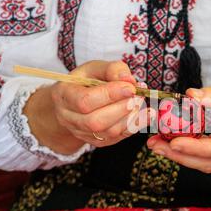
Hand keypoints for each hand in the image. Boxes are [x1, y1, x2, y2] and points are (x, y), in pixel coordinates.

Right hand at [25, 60, 148, 154]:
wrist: (76, 103)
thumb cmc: (85, 82)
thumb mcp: (94, 68)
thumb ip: (111, 69)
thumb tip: (128, 79)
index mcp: (63, 96)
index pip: (85, 101)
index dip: (110, 95)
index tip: (130, 87)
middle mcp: (69, 118)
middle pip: (95, 121)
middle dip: (121, 108)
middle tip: (138, 96)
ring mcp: (82, 133)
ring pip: (108, 132)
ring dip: (130, 117)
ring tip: (140, 101)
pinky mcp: (98, 142)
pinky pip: (118, 138)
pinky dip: (135, 126)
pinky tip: (147, 115)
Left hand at [147, 83, 210, 172]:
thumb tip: (189, 96)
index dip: (195, 148)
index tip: (173, 143)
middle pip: (209, 164)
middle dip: (180, 157)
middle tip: (154, 145)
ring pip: (208, 164)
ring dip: (182, 156)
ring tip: (157, 144)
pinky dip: (191, 152)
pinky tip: (174, 142)